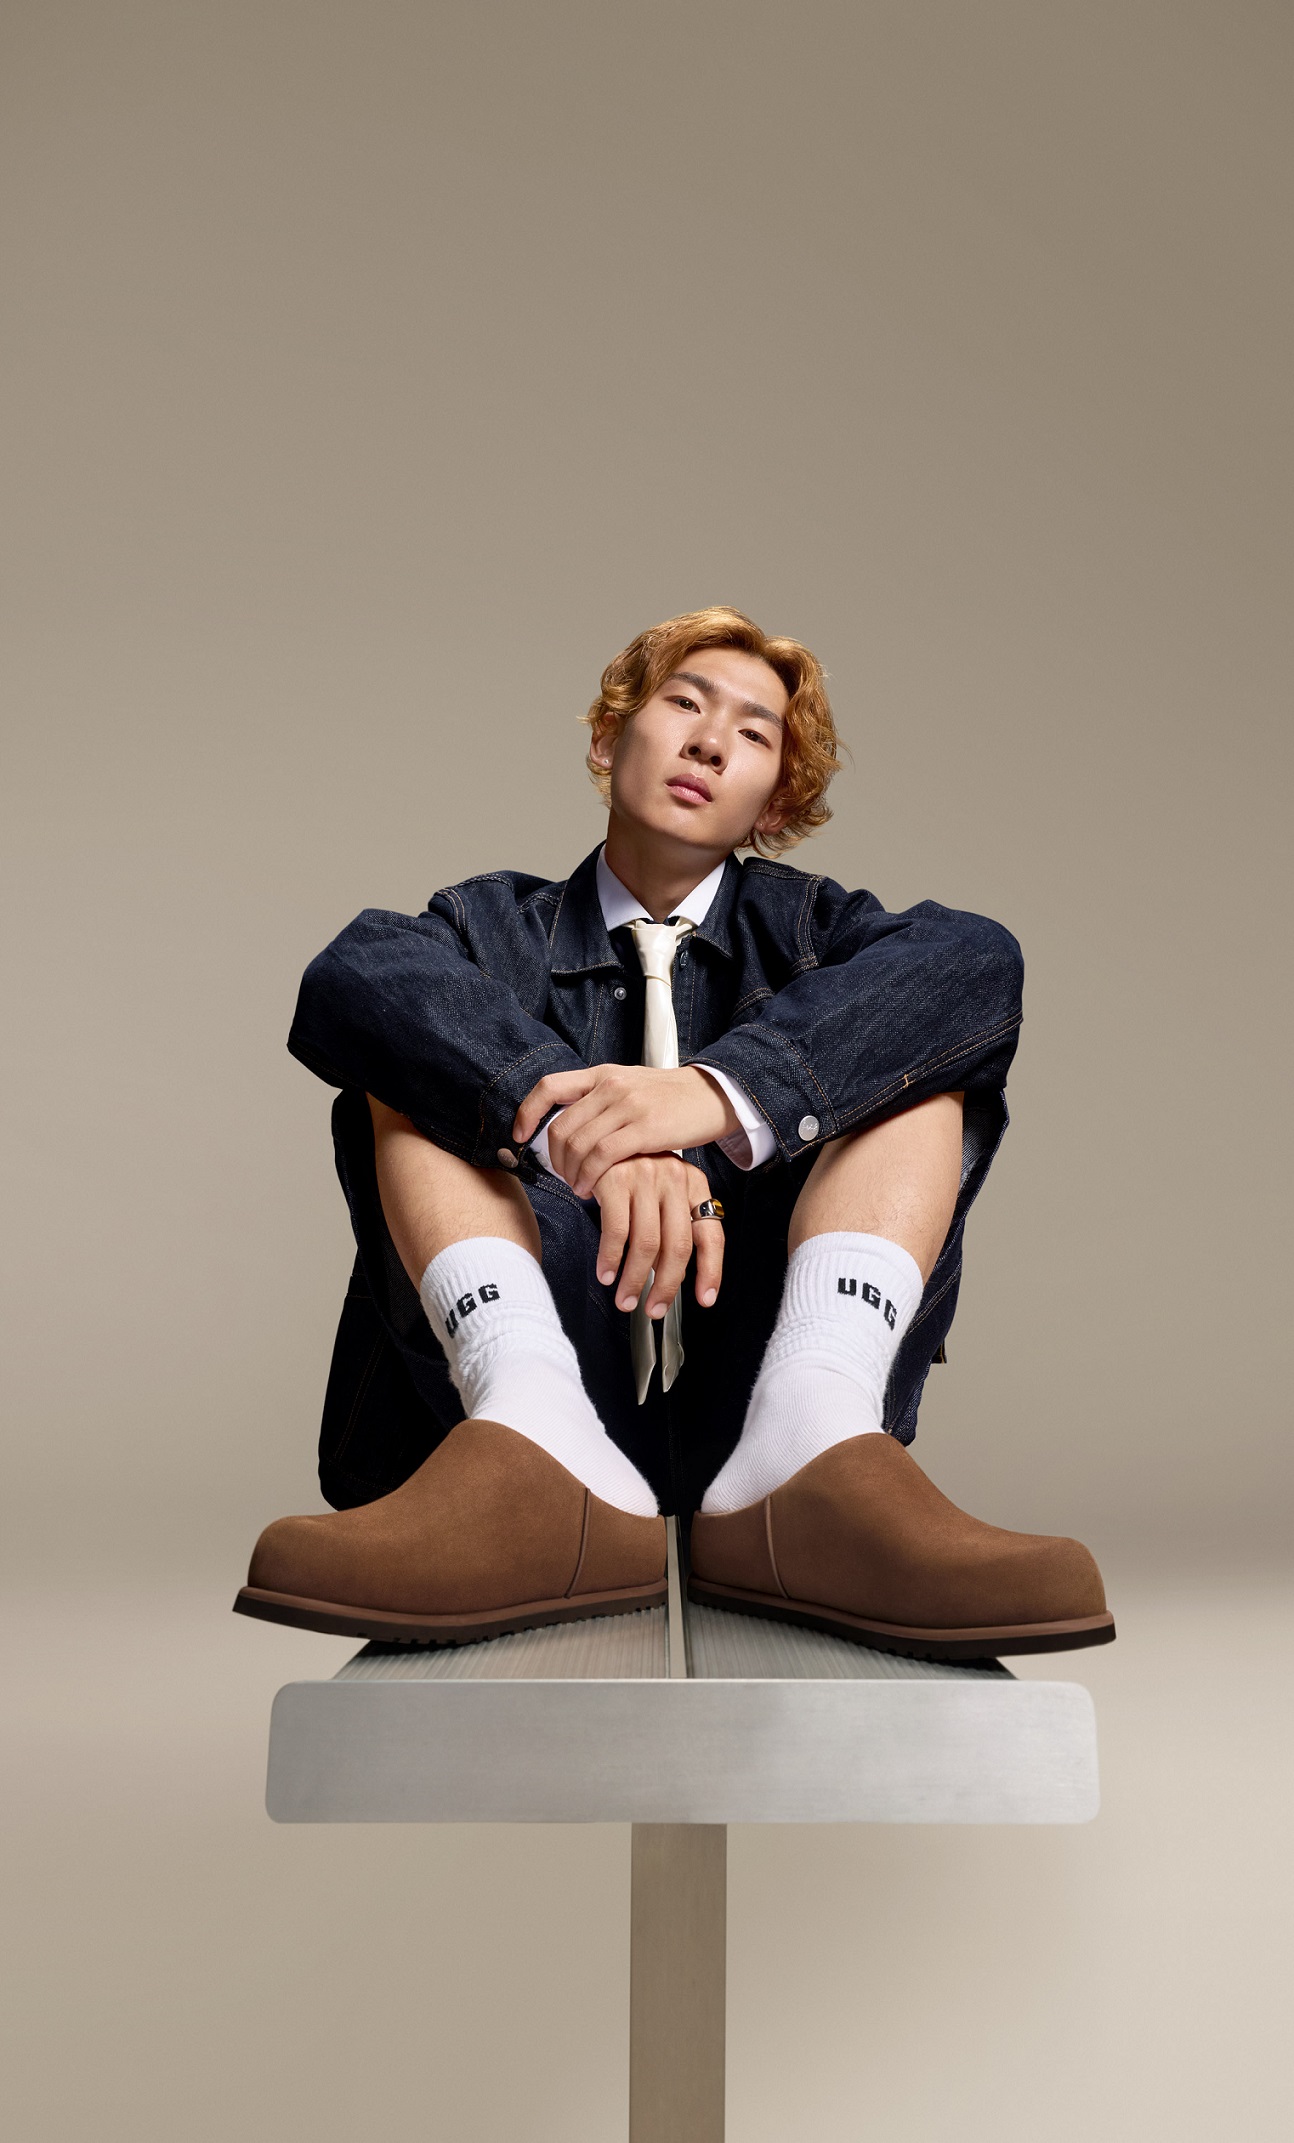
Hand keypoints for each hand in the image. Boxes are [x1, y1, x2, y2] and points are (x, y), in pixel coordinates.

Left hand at [513, 1064, 737, 1197]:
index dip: (527, 1112)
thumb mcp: (630, 1087)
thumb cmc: (671, 1099)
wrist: (713, 1095)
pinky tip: (591, 1189)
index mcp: (602, 1075)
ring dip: (570, 1174)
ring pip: (577, 1145)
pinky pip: (601, 1157)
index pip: (550, 1086)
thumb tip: (569, 1126)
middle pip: (560, 1127)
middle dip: (553, 1160)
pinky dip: (588, 1178)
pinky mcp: (644, 1129)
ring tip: (578, 1188)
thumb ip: (600, 1101)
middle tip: (563, 1178)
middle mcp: (610, 1086)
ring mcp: (627, 1106)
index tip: (518, 1135)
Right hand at [592, 1155, 724, 1315]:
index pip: (711, 1234)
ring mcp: (644, 1178)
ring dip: (634, 1280)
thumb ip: (672, 1223)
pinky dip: (611, 1260)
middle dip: (666, 1286)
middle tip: (654, 1309)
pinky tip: (607, 1274)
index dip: (711, 1271)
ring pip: (647, 1245)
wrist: (598, 1134)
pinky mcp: (615, 1180)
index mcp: (693, 1183)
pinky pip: (616, 1232)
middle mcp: (673, 1179)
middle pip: (678, 1247)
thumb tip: (671, 1274)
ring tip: (625, 1299)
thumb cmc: (631, 1167)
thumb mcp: (663, 1187)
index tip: (705, 1299)